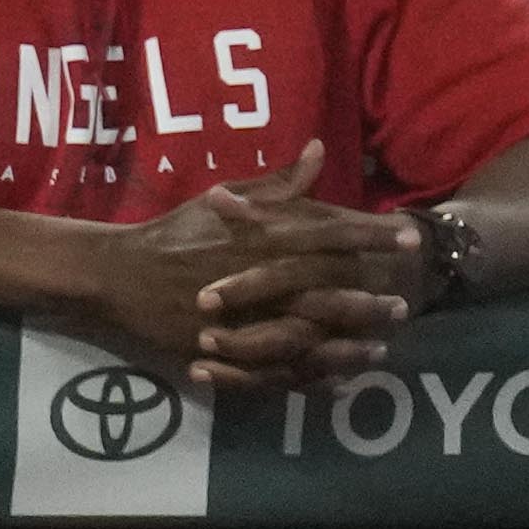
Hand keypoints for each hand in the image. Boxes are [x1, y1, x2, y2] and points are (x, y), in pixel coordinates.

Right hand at [92, 142, 418, 388]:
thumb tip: (319, 150)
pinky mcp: (226, 354)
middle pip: (326, 292)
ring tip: (381, 350)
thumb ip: (277, 183)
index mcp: (258, 237)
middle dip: (369, 299)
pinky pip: (276, 371)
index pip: (327, 233)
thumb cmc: (173, 233)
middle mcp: (256, 279)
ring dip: (348, 345)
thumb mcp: (222, 198)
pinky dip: (310, 376)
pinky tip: (338, 379)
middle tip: (404, 304)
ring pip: (307, 338)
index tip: (409, 236)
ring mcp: (241, 322)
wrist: (119, 277)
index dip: (371, 234)